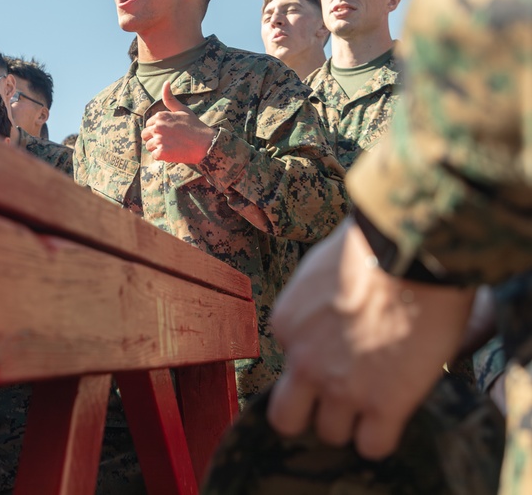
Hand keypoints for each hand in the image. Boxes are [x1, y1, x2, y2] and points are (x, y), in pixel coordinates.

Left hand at [141, 81, 214, 163]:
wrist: (205, 143)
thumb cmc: (194, 126)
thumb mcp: (182, 110)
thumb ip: (170, 99)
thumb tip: (166, 82)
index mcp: (160, 116)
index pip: (148, 125)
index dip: (158, 130)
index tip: (169, 132)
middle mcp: (157, 127)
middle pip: (145, 135)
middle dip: (154, 139)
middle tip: (169, 140)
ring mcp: (159, 140)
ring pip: (149, 146)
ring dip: (158, 148)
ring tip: (172, 146)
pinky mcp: (162, 153)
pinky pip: (155, 156)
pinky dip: (162, 157)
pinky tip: (173, 152)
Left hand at [267, 218, 475, 459]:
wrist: (408, 252)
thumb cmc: (370, 247)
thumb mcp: (319, 272)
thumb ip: (315, 307)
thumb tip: (329, 317)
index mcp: (285, 326)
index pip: (289, 361)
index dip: (315, 361)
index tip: (337, 353)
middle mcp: (304, 362)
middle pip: (288, 418)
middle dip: (310, 414)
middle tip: (337, 401)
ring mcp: (342, 387)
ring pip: (332, 434)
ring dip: (351, 423)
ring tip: (375, 403)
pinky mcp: (384, 404)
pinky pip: (372, 446)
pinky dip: (380, 438)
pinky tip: (393, 418)